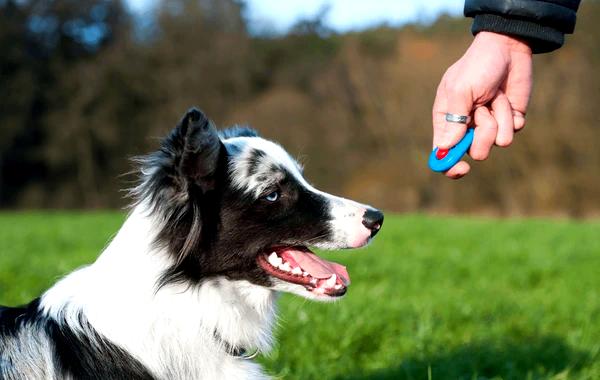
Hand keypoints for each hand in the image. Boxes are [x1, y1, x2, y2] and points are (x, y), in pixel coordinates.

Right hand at [432, 31, 532, 178]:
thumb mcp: (460, 90)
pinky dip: (511, 115)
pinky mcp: (509, 120)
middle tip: (483, 113)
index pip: (442, 152)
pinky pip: (512, 131)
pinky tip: (507, 97)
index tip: (462, 168)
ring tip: (496, 97)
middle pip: (474, 151)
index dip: (449, 165)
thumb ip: (454, 120)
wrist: (508, 47)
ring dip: (499, 119)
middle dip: (482, 135)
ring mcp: (489, 124)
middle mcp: (466, 127)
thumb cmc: (477, 65)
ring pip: (496, 142)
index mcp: (446, 120)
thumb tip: (444, 147)